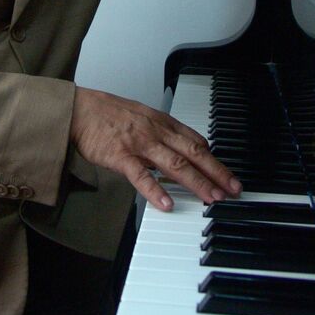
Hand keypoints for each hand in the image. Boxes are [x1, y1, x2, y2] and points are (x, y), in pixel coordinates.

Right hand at [70, 87, 240, 210]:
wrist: (81, 109)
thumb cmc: (110, 114)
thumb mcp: (143, 117)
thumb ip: (163, 133)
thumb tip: (182, 150)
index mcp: (163, 122)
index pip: (196, 141)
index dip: (214, 159)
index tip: (227, 175)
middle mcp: (156, 131)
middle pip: (193, 153)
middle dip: (216, 172)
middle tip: (233, 189)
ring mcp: (139, 143)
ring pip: (175, 164)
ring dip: (197, 182)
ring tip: (212, 198)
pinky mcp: (120, 155)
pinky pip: (141, 175)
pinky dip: (155, 190)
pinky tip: (167, 204)